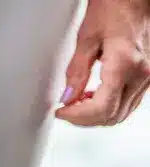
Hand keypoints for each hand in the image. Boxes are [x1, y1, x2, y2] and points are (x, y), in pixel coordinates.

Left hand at [58, 0, 149, 126]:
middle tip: (67, 108)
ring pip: (123, 112)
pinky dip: (111, 104)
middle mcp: (143, 73)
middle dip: (85, 118)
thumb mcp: (87, 37)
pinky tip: (96, 94)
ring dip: (98, 113)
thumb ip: (76, 72)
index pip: (100, 109)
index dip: (76, 116)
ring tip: (79, 100)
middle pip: (112, 116)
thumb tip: (67, 97)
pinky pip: (131, 100)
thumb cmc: (116, 5)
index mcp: (125, 64)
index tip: (61, 111)